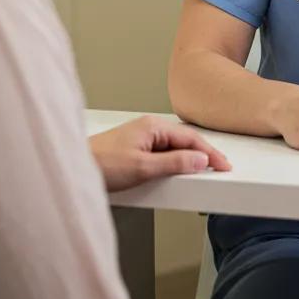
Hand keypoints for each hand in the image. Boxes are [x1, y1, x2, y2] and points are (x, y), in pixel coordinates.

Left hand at [89, 115, 231, 192]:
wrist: (75, 167)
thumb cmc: (101, 164)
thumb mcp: (143, 167)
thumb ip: (174, 163)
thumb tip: (200, 160)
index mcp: (153, 126)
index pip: (190, 138)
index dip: (210, 153)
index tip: (224, 165)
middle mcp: (149, 128)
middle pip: (184, 141)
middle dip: (203, 155)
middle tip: (220, 169)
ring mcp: (142, 138)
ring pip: (174, 147)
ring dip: (189, 159)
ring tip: (204, 172)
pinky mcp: (135, 149)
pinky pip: (163, 153)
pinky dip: (175, 162)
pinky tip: (178, 172)